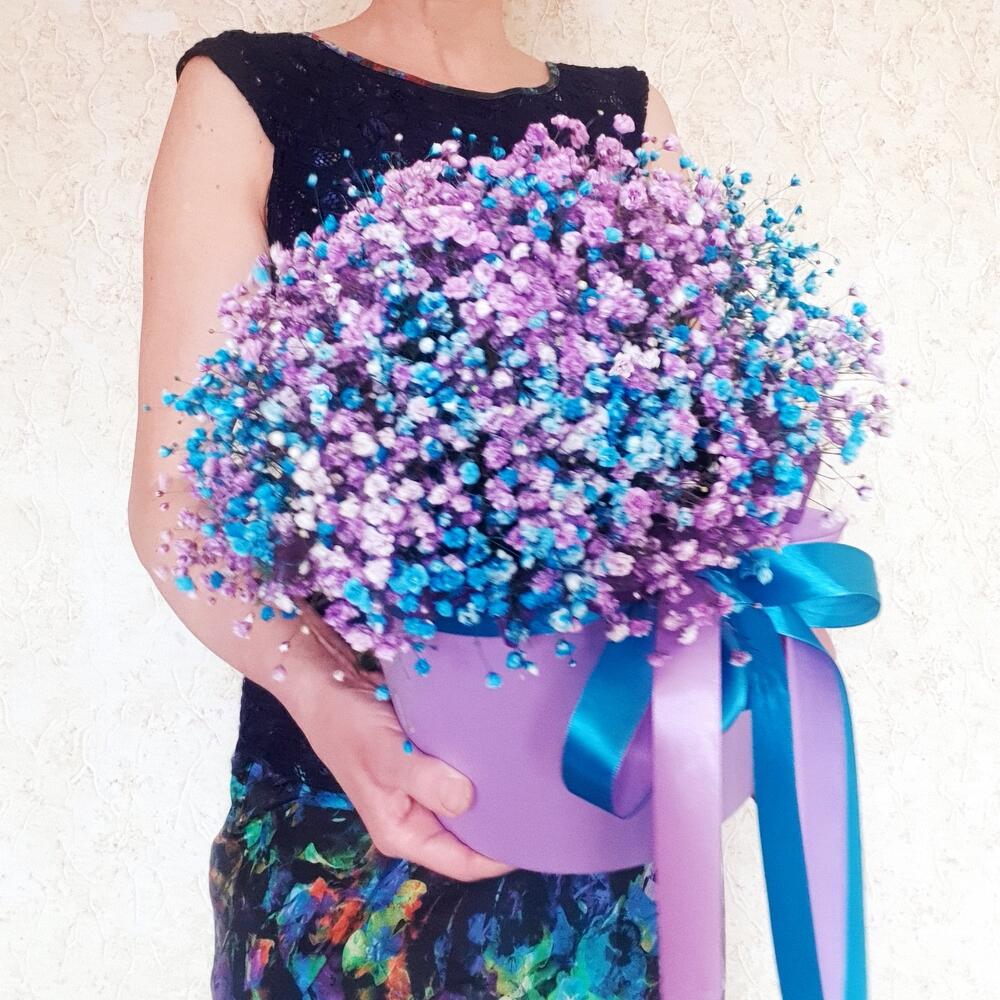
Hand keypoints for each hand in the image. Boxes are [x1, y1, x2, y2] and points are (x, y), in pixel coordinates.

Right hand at [286, 602, 516, 882]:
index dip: (500, 857)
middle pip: (469, 836)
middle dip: (503, 824)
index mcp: (403, 833)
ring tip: (535, 778)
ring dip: (496, 793)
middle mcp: (415, 819)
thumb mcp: (385, 754)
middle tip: (545, 802)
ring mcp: (422, 791)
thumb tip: (467, 800)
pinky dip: (484, 768)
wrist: (326, 685)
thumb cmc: (349, 725)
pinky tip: (509, 753)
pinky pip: (463, 774)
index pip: (461, 862)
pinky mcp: (428, 763)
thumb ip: (425, 780)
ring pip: (469, 804)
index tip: (538, 836)